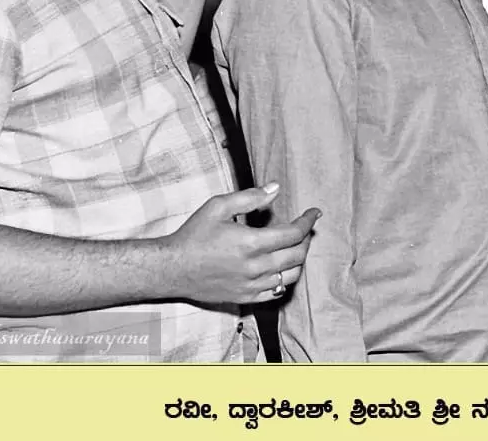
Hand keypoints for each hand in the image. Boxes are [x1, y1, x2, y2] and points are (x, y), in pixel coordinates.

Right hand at [162, 184, 321, 304]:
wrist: (173, 268)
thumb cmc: (194, 235)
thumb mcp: (218, 207)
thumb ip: (250, 197)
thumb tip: (275, 188)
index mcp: (251, 242)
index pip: (294, 234)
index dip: (308, 222)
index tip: (314, 213)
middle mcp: (255, 267)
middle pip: (297, 255)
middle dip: (306, 239)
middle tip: (304, 228)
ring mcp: (252, 285)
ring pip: (291, 276)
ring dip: (298, 260)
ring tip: (294, 246)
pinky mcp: (246, 297)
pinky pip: (277, 293)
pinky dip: (285, 279)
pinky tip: (281, 268)